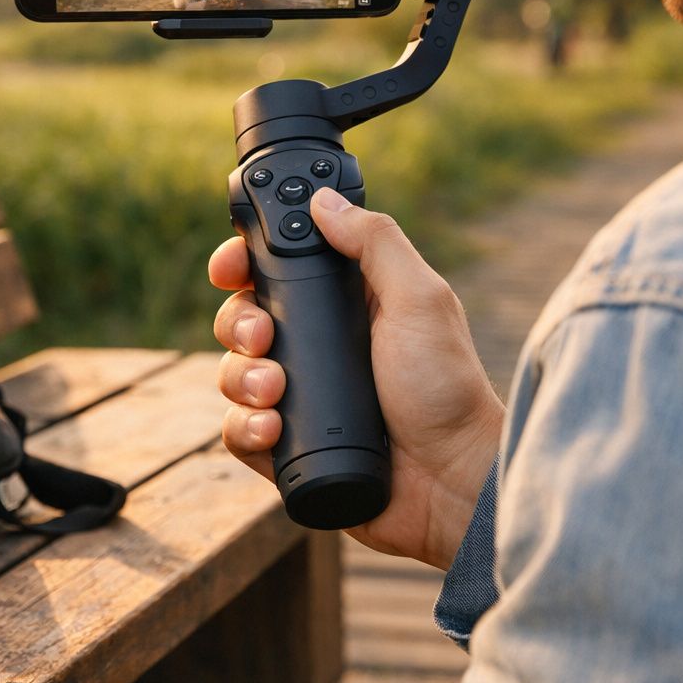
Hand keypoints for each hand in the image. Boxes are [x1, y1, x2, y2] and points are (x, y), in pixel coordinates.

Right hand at [210, 185, 504, 568]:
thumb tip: (324, 200)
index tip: (230, 266)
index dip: (242, 264)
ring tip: (275, 391)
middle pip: (242, 319)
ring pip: (234, 375)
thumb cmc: (447, 388)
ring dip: (241, 378)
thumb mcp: (420, 299)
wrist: (452, 482)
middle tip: (263, 336)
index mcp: (345, 304)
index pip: (275, 271)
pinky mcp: (288, 448)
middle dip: (239, 323)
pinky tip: (273, 430)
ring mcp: (301, 398)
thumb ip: (376, 243)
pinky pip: (239, 432)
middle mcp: (317, 347)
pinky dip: (245, 428)